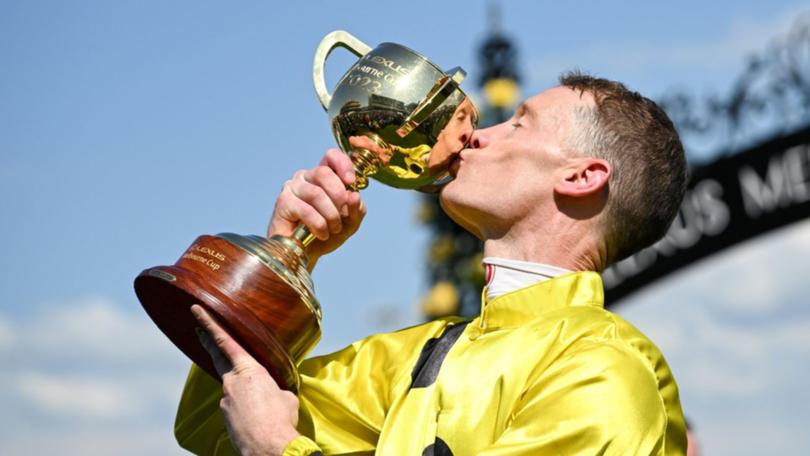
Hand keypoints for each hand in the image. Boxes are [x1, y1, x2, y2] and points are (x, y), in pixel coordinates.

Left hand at [192, 304, 299, 455]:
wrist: (268, 448)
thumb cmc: (281, 419)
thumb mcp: (286, 395)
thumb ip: (276, 387)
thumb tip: (275, 391)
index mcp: (249, 370)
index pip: (225, 341)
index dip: (209, 324)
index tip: (196, 311)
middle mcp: (232, 382)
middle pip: (217, 357)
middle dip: (207, 342)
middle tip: (199, 331)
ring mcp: (226, 400)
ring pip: (231, 387)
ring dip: (242, 388)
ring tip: (261, 400)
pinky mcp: (225, 417)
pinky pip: (234, 405)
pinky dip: (244, 406)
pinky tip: (257, 416)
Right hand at [268, 149, 365, 269]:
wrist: (306, 254)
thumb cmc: (325, 234)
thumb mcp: (349, 223)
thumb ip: (356, 209)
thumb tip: (354, 195)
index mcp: (322, 176)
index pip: (331, 156)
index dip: (343, 164)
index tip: (351, 182)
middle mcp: (305, 178)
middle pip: (324, 173)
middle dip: (339, 196)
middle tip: (342, 215)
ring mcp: (292, 188)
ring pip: (316, 193)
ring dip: (331, 215)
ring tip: (333, 229)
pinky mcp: (283, 203)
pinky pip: (306, 210)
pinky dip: (319, 224)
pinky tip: (321, 233)